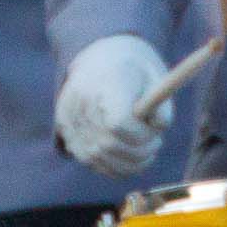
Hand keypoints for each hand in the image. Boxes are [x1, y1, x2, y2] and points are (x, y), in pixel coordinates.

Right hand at [55, 34, 172, 178]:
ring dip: (128, 163)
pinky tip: (128, 156)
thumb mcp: (157, 82)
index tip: (156, 131)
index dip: (141, 135)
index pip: (118, 124)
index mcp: (103, 83)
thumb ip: (161, 108)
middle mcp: (80, 100)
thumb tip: (156, 128)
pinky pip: (89, 160)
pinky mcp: (65, 131)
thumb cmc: (136, 73)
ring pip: (98, 157)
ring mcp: (69, 117)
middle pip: (109, 145)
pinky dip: (112, 166)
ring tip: (144, 151)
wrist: (101, 60)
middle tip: (155, 143)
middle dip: (140, 152)